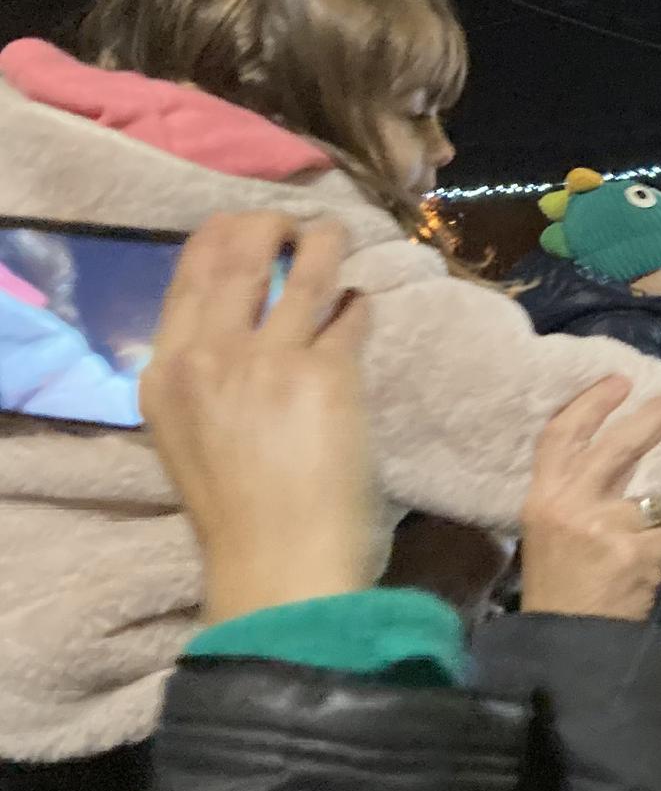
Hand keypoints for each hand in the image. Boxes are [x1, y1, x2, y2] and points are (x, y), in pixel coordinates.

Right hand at [142, 213, 370, 622]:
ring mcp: (269, 362)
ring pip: (302, 271)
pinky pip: (349, 313)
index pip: (186, 276)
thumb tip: (234, 329)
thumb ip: (202, 379)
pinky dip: (360, 302)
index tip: (247, 226)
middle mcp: (209, 357)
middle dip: (270, 226)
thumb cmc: (239, 514)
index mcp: (165, 374)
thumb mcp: (189, 436)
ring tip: (338, 236)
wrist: (278, 565)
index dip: (221, 238)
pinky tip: (365, 302)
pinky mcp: (327, 375)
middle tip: (298, 225)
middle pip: (238, 256)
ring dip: (325, 244)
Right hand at [519, 377, 660, 620]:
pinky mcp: (636, 551)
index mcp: (541, 498)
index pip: (560, 435)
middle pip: (618, 446)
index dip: (590, 403)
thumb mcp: (548, 530)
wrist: (568, 642)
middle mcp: (570, 505)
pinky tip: (642, 573)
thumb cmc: (559, 585)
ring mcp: (605, 527)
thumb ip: (574, 492)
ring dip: (654, 524)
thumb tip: (619, 454)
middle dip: (653, 418)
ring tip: (633, 553)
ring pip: (653, 502)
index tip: (618, 381)